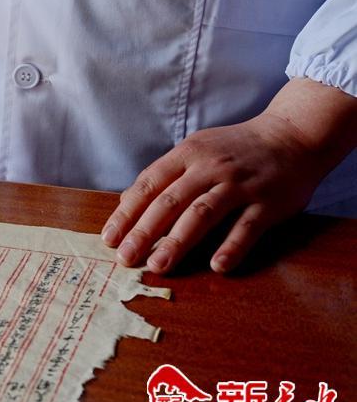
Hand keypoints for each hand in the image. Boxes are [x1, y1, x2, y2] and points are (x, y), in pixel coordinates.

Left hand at [101, 78, 356, 273]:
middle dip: (144, 231)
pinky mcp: (268, 202)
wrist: (292, 135)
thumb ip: (163, 176)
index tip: (110, 238)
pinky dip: (231, 247)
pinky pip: (246, 227)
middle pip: (170, 201)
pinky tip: (216, 266)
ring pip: (203, 214)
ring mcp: (239, 184)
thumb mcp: (195, 151)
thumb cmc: (234, 149)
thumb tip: (126, 202)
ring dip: (179, 241)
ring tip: (158, 265)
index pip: (149, 185)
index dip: (127, 213)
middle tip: (126, 258)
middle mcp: (210, 167)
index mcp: (188, 154)